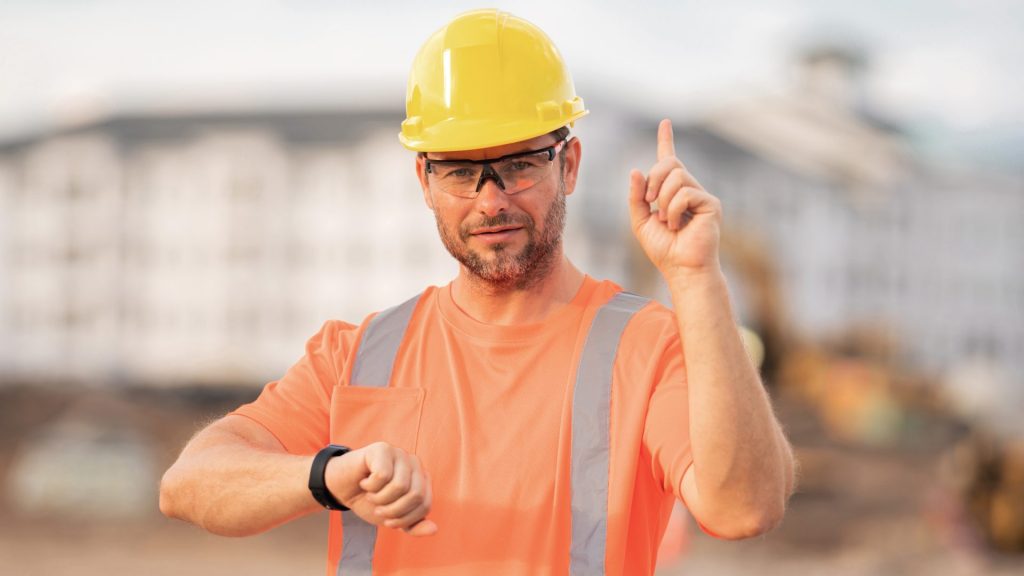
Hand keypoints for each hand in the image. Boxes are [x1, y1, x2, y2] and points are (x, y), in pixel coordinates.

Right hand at [325, 442, 436, 535]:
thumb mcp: (393, 519)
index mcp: (422, 479)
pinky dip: (370, 486)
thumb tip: (434, 529)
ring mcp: (399, 454)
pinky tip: (364, 482)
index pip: (425, 505)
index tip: (389, 520)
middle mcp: (414, 464)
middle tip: (378, 507)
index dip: (405, 519)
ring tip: (371, 494)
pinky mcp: (382, 448)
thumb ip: (413, 525)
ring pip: (400, 485)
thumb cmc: (370, 501)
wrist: (342, 489)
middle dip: (393, 510)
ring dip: (380, 498)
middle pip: (415, 495)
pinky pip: (383, 475)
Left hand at [628, 119, 722, 279]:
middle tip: (650, 203)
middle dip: (653, 180)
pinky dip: (673, 208)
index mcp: (672, 192)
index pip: (669, 160)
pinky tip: (677, 224)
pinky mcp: (711, 204)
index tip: (664, 123)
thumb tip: (636, 170)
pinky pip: (685, 192)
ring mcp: (701, 195)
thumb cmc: (663, 249)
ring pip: (676, 176)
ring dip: (662, 199)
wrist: (681, 269)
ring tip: (667, 220)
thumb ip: (636, 196)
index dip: (666, 140)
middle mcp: (689, 189)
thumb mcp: (640, 221)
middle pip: (669, 163)